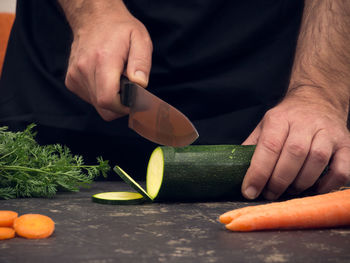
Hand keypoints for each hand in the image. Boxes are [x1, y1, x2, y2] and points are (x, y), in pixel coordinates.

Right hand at [63, 1, 152, 120]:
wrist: (94, 18)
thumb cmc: (120, 29)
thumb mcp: (140, 40)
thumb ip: (142, 63)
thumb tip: (140, 84)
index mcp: (103, 60)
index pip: (107, 99)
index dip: (123, 107)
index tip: (133, 100)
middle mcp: (84, 69)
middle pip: (103, 106)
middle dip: (119, 104)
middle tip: (128, 89)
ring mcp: (75, 75)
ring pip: (97, 105)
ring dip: (110, 99)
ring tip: (116, 79)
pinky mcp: (71, 80)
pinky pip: (89, 99)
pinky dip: (100, 95)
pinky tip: (105, 79)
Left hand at [241, 88, 349, 199]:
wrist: (317, 100)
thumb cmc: (287, 118)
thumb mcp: (265, 125)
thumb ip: (252, 146)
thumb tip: (236, 171)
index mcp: (280, 118)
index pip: (269, 146)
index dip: (258, 172)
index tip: (250, 191)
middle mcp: (305, 123)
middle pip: (294, 153)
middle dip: (279, 180)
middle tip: (270, 194)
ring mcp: (328, 132)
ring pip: (317, 159)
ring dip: (301, 183)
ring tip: (290, 191)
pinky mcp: (346, 143)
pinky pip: (342, 168)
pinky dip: (328, 184)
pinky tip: (315, 189)